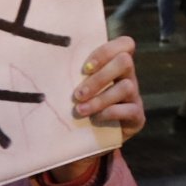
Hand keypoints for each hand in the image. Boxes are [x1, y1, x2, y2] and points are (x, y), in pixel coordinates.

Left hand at [48, 36, 144, 182]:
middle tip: (78, 94)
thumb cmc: (79, 108)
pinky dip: (111, 113)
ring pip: (126, 86)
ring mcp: (134, 96)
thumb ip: (73, 75)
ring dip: (100, 99)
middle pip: (125, 61)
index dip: (106, 51)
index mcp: (115, 66)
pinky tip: (96, 119)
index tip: (85, 68)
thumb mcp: (77, 89)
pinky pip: (131, 109)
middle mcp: (128, 77)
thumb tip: (47, 65)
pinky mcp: (137, 116)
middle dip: (100, 77)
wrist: (88, 141)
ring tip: (80, 110)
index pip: (125, 44)